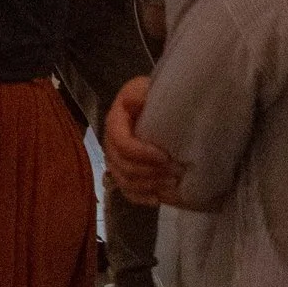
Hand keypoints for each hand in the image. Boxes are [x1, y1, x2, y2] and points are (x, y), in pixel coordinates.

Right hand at [103, 76, 185, 206]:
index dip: (141, 153)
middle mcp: (110, 143)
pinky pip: (126, 192)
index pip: (122, 143)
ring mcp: (115, 161)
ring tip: (173, 183)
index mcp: (115, 121)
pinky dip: (141, 198)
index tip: (165, 156)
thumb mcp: (147, 87)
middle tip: (177, 171)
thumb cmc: (153, 96)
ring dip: (149, 185)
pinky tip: (157, 199)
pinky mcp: (123, 173)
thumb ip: (141, 93)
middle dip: (150, 172)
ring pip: (125, 181)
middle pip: (123, 166)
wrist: (154, 105)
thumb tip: (135, 100)